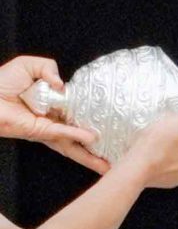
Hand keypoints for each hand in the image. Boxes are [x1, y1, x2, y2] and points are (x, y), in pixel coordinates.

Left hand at [0, 55, 108, 173]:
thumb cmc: (2, 82)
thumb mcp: (27, 65)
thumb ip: (47, 67)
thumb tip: (62, 84)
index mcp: (53, 103)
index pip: (77, 109)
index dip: (92, 113)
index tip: (109, 118)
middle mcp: (54, 118)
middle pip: (80, 133)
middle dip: (97, 145)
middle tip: (116, 151)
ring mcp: (49, 128)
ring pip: (75, 143)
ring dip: (91, 154)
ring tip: (109, 163)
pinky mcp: (41, 131)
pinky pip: (62, 133)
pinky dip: (76, 135)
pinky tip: (91, 138)